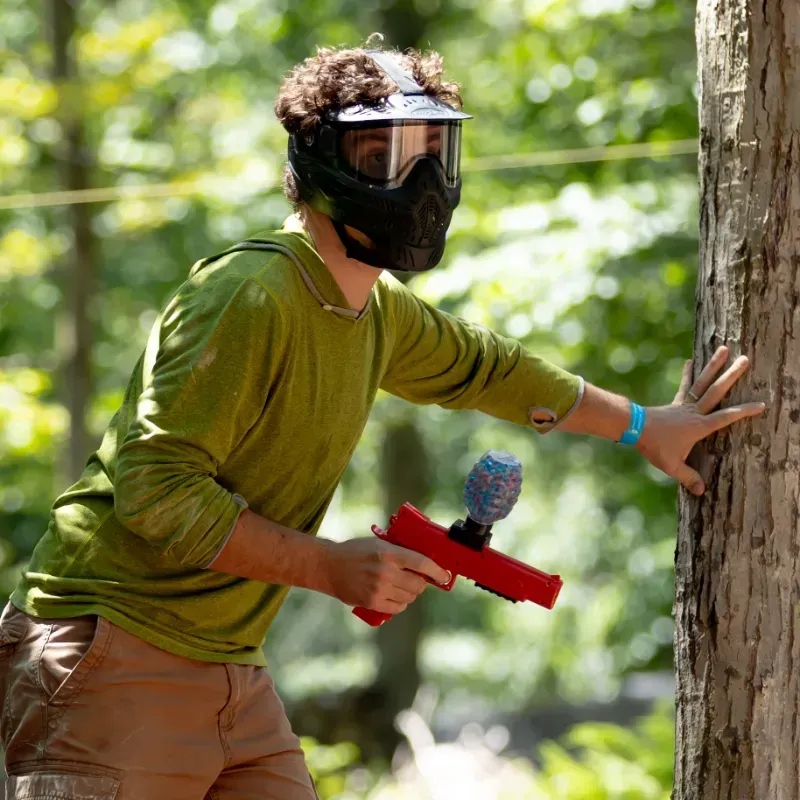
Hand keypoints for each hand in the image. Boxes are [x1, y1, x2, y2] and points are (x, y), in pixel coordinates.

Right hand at [319, 537, 450, 614]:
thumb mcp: (378, 543)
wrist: (328, 566)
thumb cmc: (354, 551)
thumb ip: (399, 550)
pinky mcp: (372, 602)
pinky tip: (395, 596)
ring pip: (409, 597)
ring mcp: (379, 589)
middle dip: (422, 583)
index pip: (421, 563)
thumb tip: (423, 559)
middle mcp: (385, 572)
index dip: (437, 571)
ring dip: (411, 593)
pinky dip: (400, 603)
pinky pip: (397, 608)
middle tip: (418, 579)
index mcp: (388, 553)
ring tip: (402, 586)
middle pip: (418, 584)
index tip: (445, 575)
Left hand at [635, 346, 765, 495]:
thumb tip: (701, 491)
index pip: (727, 417)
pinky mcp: (674, 403)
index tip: (761, 404)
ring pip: (703, 382)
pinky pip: (684, 386)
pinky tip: (690, 361)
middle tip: (746, 359)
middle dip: (732, 375)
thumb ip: (688, 477)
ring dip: (713, 365)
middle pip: (717, 391)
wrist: (633, 428)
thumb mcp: (672, 465)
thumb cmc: (654, 446)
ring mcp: (684, 405)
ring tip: (724, 349)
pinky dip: (688, 374)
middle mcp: (695, 411)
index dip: (744, 411)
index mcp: (700, 426)